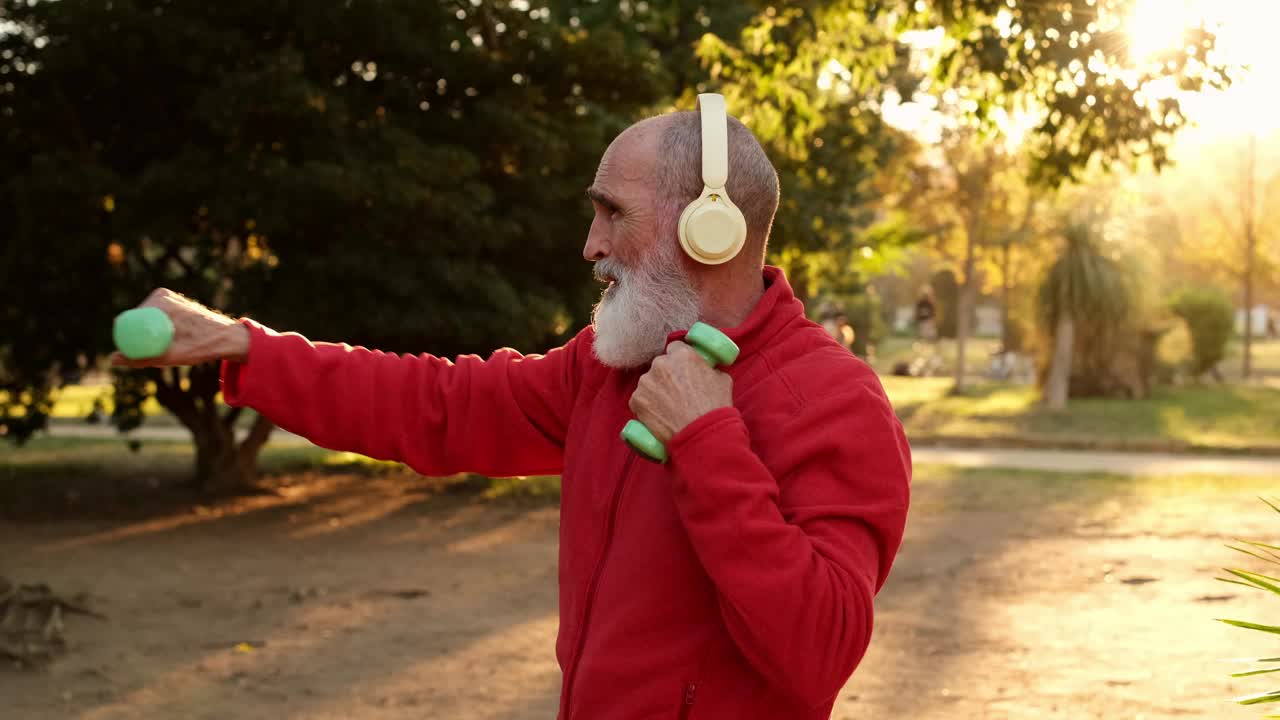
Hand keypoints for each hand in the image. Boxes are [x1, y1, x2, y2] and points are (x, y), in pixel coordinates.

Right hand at [110, 288, 249, 367]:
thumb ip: (141, 358)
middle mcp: (163, 296)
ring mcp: (168, 298)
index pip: (130, 320)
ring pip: (147, 321)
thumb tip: (112, 359)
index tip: (134, 353)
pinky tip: (172, 340)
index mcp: (161, 301)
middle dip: (139, 338)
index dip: (127, 337)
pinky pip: (156, 319)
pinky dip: (158, 331)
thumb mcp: (170, 356)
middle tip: (155, 353)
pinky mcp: (173, 304)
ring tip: (171, 346)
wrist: (228, 338)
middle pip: (137, 320)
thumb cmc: (203, 346)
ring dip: (151, 335)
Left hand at [629, 341, 732, 443]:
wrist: (702, 435)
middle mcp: (661, 364)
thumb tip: (706, 369)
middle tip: (676, 392)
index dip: (678, 361)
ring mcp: (646, 382)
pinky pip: (639, 399)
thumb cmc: (715, 409)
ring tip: (668, 407)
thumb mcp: (722, 380)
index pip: (675, 349)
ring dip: (655, 390)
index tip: (681, 371)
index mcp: (683, 355)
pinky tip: (658, 415)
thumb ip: (709, 369)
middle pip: (660, 365)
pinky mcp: (636, 400)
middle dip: (666, 376)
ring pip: (648, 382)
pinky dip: (646, 406)